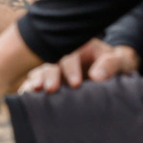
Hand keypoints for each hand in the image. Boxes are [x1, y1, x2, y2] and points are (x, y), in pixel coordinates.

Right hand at [19, 40, 138, 93]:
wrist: (112, 71)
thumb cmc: (116, 64)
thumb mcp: (119, 60)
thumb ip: (110, 64)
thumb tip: (97, 76)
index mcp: (80, 46)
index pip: (72, 55)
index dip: (72, 68)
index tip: (76, 83)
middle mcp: (63, 56)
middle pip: (52, 62)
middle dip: (49, 75)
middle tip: (51, 89)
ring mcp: (55, 69)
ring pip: (41, 71)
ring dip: (36, 81)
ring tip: (32, 92)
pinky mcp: (49, 81)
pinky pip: (35, 82)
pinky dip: (28, 88)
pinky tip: (24, 96)